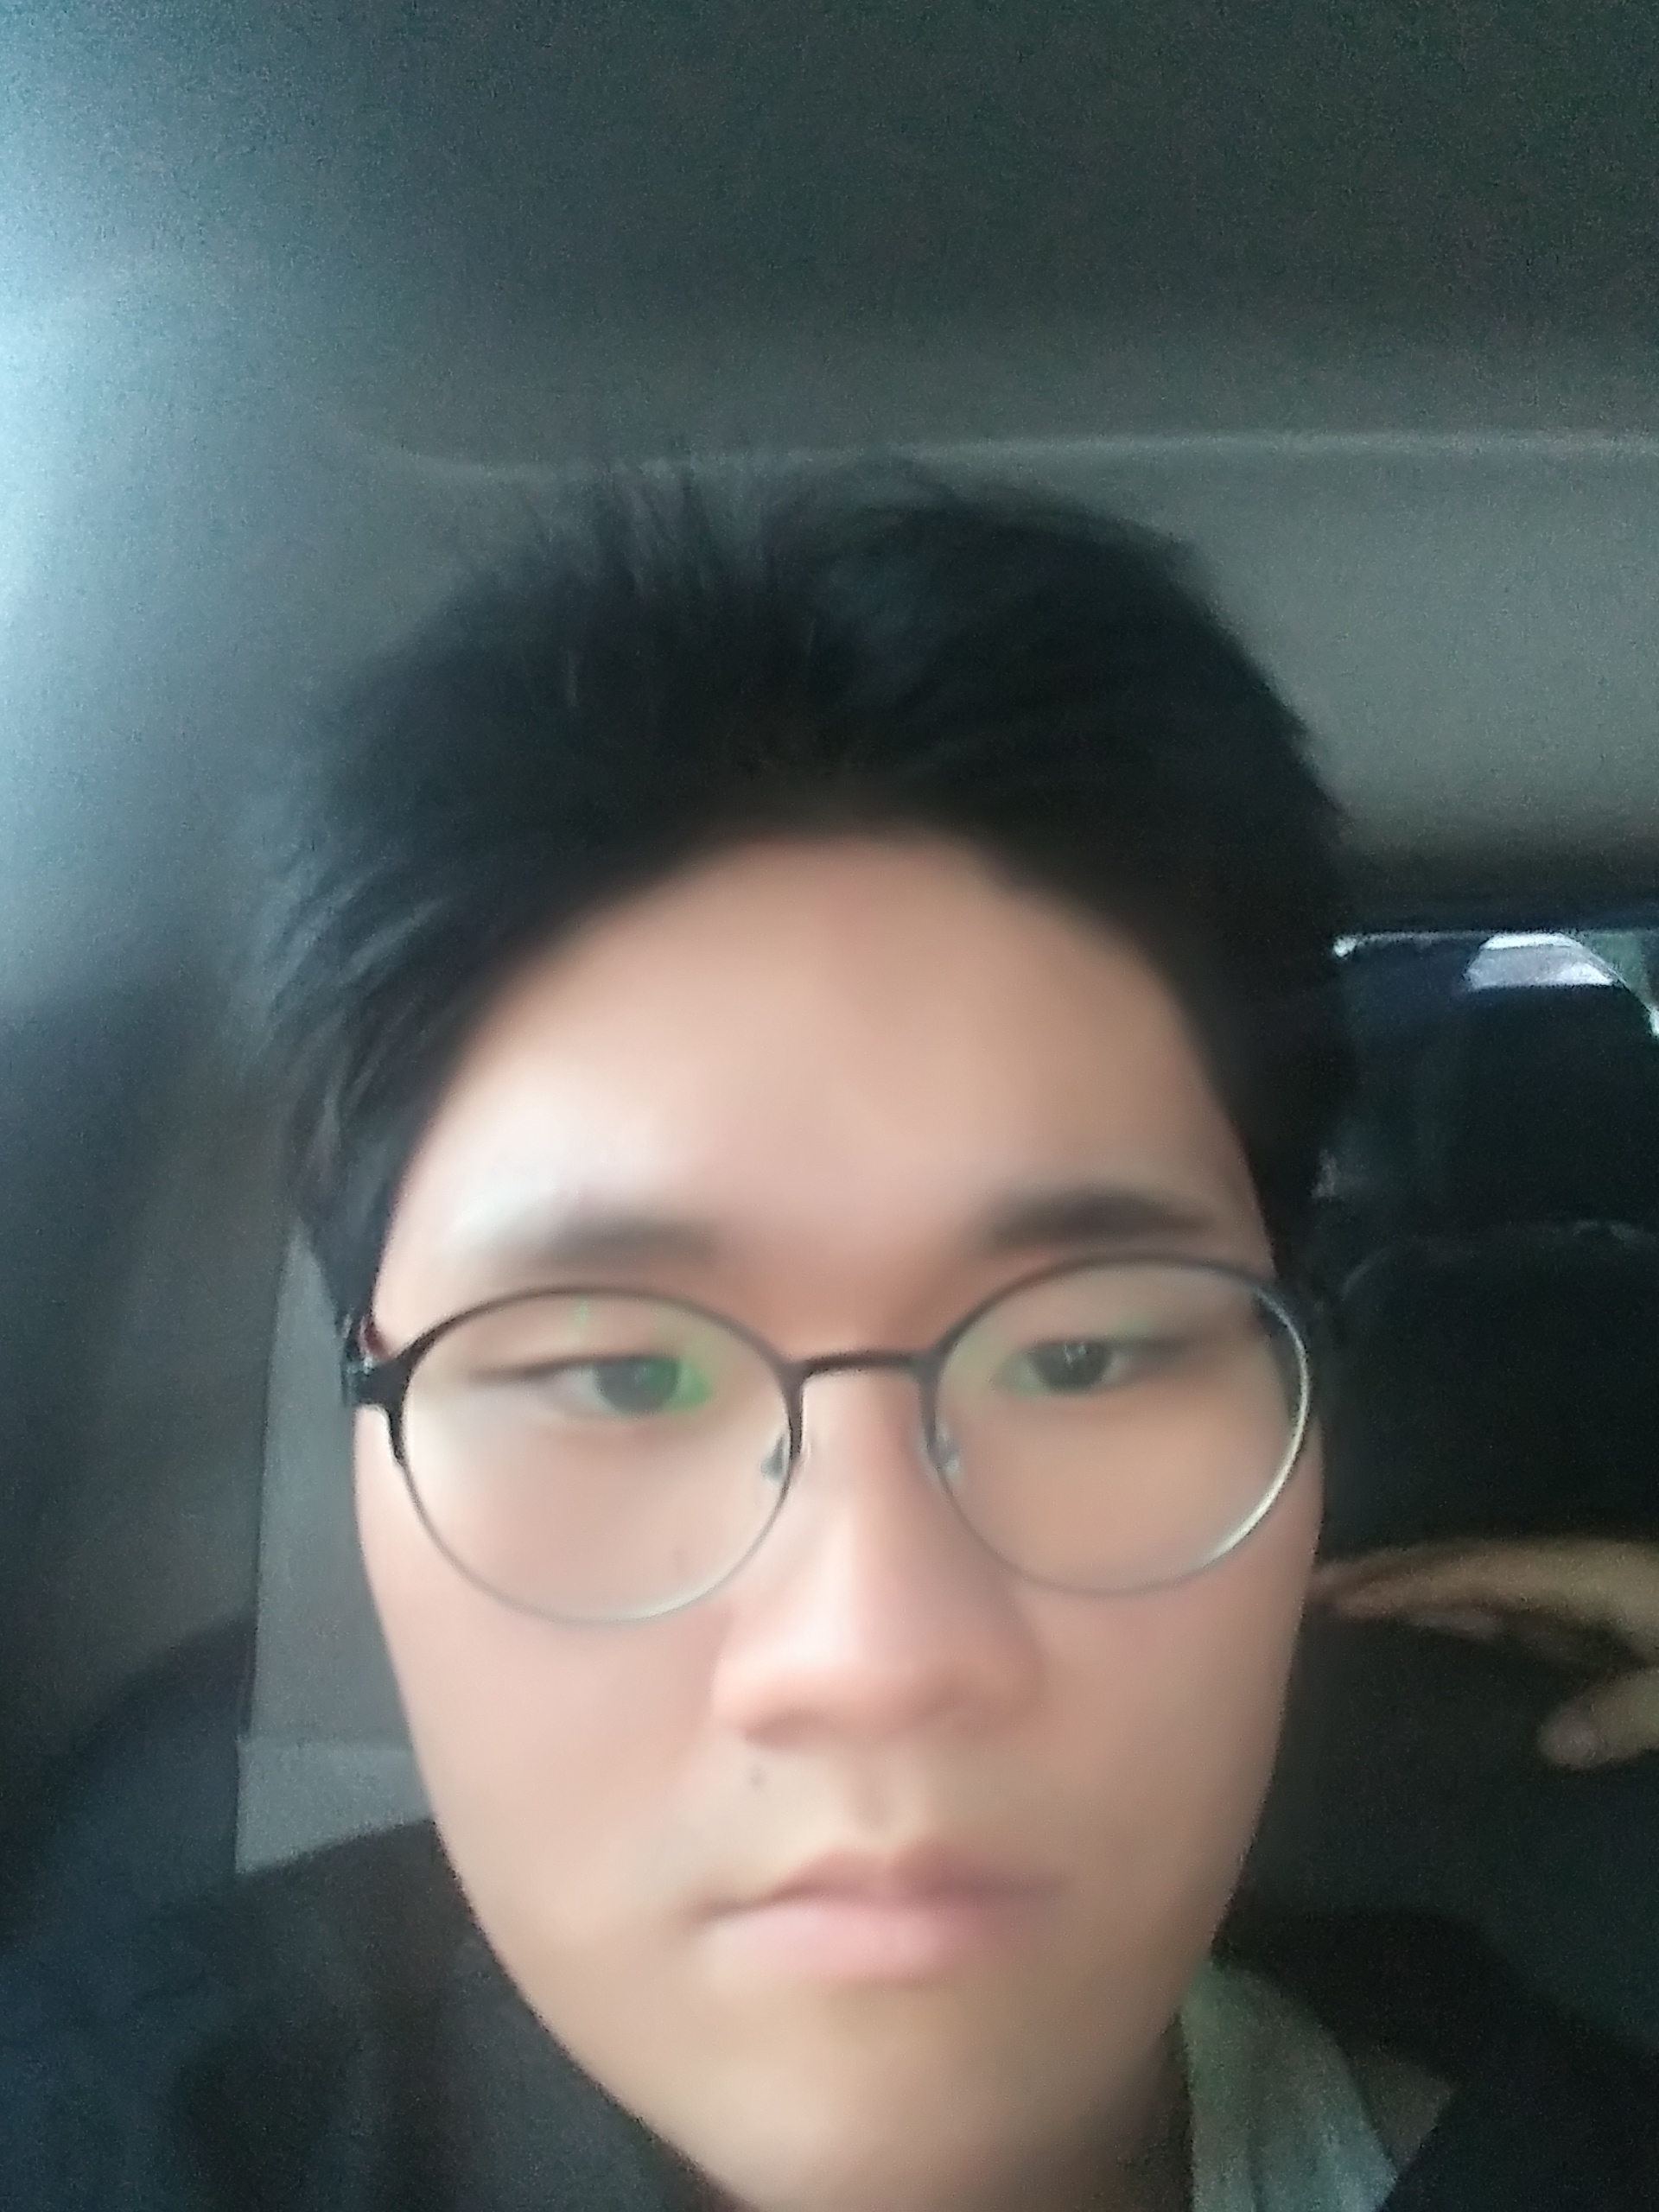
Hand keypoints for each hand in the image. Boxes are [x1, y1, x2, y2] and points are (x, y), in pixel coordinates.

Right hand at [1309, 1538, 1658, 1769]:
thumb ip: (1625, 1710)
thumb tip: (1547, 1745)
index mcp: (1585, 1575)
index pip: (1479, 1575)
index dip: (1407, 1583)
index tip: (1336, 1598)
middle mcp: (1566, 1574)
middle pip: (1464, 1562)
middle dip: (1386, 1568)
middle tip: (1304, 1581)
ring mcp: (1574, 1594)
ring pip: (1474, 1581)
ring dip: (1408, 1584)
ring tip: (1339, 1596)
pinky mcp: (1586, 1620)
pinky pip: (1496, 1608)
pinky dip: (1446, 1609)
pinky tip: (1418, 1622)